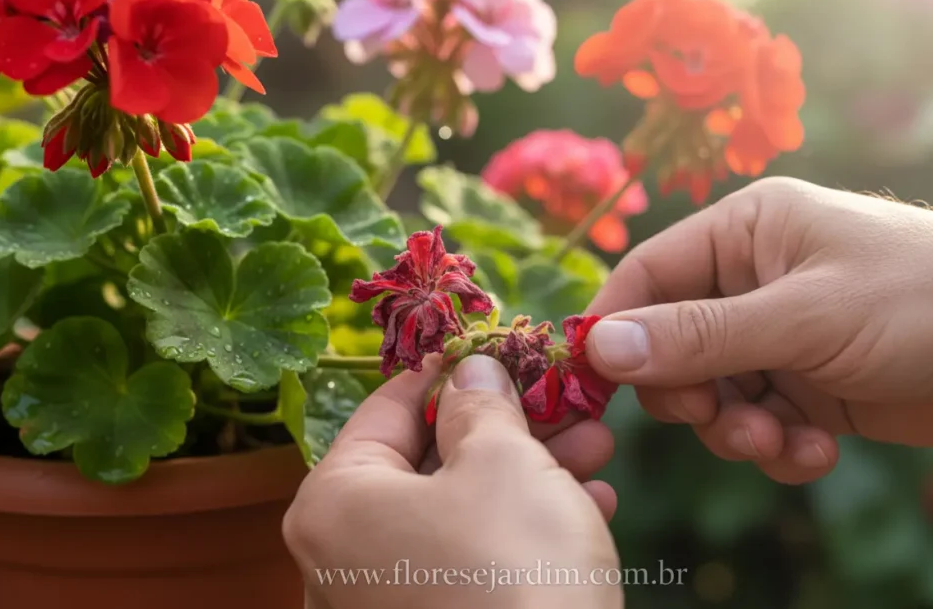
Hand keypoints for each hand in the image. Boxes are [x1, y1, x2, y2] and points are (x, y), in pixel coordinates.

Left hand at [283, 355, 621, 608]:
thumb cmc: (511, 565)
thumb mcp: (504, 462)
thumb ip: (482, 405)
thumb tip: (472, 373)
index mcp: (336, 503)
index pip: (384, 409)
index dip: (444, 372)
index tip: (489, 348)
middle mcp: (345, 556)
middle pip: (429, 462)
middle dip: (508, 426)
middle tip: (559, 398)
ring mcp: (388, 600)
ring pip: (462, 511)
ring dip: (532, 473)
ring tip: (596, 444)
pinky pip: (475, 562)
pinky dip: (526, 530)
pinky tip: (594, 503)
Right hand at [585, 177, 932, 483]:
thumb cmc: (921, 298)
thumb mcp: (804, 316)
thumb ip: (700, 337)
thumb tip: (600, 349)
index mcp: (743, 233)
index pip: (647, 277)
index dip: (616, 330)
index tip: (597, 387)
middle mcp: (752, 281)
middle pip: (669, 346)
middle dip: (691, 394)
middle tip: (722, 417)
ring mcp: (779, 336)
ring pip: (712, 394)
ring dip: (738, 429)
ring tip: (782, 440)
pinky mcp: (808, 385)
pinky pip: (759, 422)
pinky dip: (779, 445)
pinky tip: (819, 449)